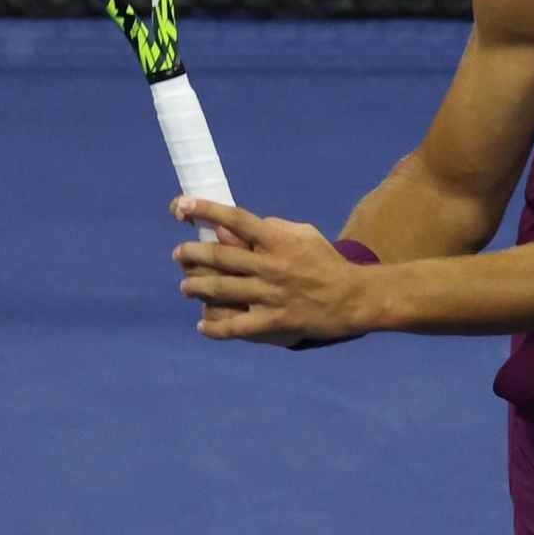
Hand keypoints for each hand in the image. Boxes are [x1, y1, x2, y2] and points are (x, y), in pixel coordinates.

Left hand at [171, 198, 375, 345]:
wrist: (354, 299)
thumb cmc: (328, 263)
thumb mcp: (305, 234)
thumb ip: (273, 226)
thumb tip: (237, 227)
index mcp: (277, 240)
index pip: (234, 219)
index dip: (205, 210)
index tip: (181, 206)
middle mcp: (270, 266)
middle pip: (219, 257)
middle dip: (191, 254)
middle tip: (179, 254)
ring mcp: (271, 295)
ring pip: (220, 290)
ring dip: (196, 287)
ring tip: (186, 287)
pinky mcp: (275, 321)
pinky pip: (237, 326)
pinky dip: (215, 329)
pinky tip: (202, 327)